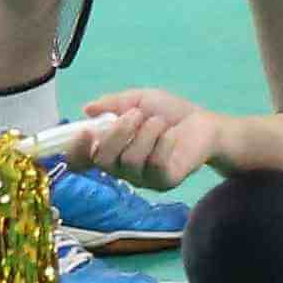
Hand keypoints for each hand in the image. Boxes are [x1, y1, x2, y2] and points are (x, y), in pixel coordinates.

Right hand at [58, 88, 222, 186]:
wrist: (204, 123)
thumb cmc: (168, 113)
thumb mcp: (138, 100)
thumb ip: (113, 104)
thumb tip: (87, 108)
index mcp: (110, 150)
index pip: (81, 160)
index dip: (77, 149)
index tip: (87, 131)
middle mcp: (121, 168)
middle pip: (103, 161)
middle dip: (117, 134)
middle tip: (136, 114)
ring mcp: (142, 178)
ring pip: (129, 162)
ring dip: (145, 135)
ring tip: (159, 121)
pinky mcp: (163, 182)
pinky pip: (154, 165)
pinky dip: (162, 144)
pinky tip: (170, 135)